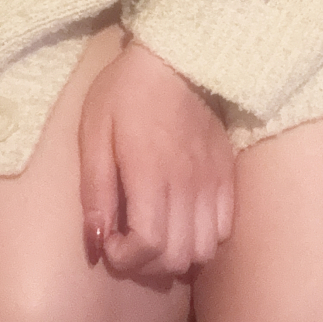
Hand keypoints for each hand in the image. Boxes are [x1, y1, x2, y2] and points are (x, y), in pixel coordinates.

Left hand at [78, 31, 234, 278]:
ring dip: (178, 254)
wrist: (175, 57)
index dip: (126, 259)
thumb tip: (97, 243)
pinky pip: (226, 227)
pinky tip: (184, 219)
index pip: (149, 246)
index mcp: (150, 174)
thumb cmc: (125, 93)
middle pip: (178, 257)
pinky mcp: (228, 173)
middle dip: (148, 264)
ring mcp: (213, 180)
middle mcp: (188, 184)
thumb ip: (95, 191)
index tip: (111, 244)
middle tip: (130, 243)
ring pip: (205, 249)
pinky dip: (205, 236)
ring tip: (157, 234)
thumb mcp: (94, 134)